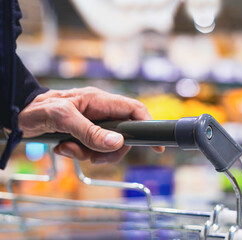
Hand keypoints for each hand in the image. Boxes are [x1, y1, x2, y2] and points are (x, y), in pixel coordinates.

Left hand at [18, 87, 163, 163]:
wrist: (17, 114)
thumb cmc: (38, 108)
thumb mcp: (63, 118)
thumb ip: (90, 131)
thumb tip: (117, 143)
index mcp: (100, 101)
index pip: (134, 110)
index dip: (148, 125)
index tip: (156, 145)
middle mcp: (101, 112)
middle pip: (123, 135)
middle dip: (109, 150)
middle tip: (93, 158)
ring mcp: (94, 123)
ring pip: (107, 145)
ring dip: (88, 153)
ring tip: (67, 148)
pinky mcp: (85, 133)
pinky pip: (92, 149)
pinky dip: (79, 154)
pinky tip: (63, 148)